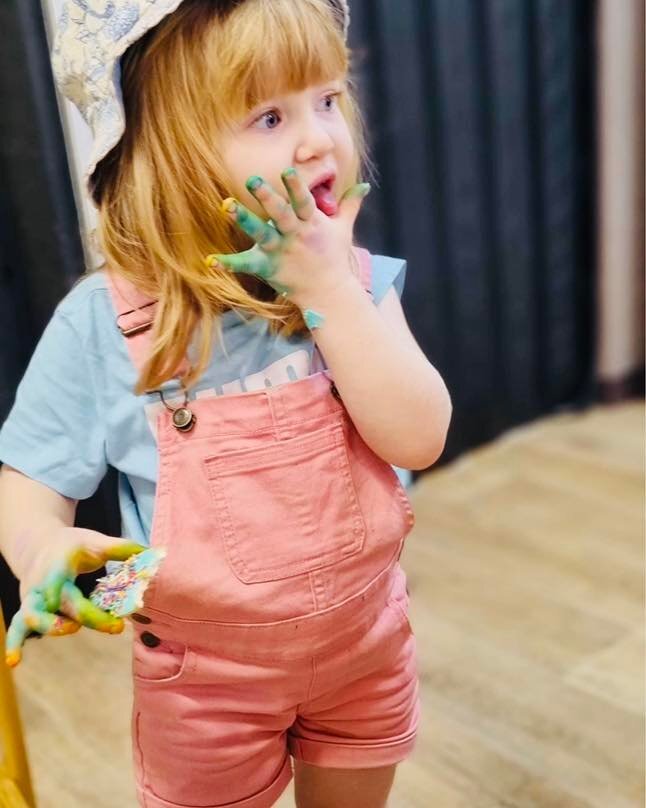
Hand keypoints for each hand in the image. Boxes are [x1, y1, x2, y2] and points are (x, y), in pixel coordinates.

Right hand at [5, 527, 146, 667]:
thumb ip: (122, 549)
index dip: (87, 604)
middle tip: (116, 627)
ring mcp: (31, 599)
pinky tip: (15, 662)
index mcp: (59, 567)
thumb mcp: (94, 541)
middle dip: (87, 617)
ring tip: (72, 630)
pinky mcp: (27, 610)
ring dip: (50, 627)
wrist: (38, 544)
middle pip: (59, 606)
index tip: (113, 616)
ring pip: (31, 618)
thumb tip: (154, 554)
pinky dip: (14, 644)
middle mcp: (42, 585)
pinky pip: (16, 628)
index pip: (70, 586)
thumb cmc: (72, 546)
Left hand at [204, 168, 370, 308]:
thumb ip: (350, 204)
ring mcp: (281, 252)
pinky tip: (210, 260)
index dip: (296, 186)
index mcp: (312, 223)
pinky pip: (246, 264)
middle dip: (267, 197)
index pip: (304, 201)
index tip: (286, 171)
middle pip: (281, 214)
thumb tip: (365, 185)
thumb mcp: (344, 229)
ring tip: (225, 205)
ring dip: (243, 219)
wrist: (329, 293)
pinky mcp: (268, 268)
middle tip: (251, 180)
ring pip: (261, 234)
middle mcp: (295, 235)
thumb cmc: (333, 257)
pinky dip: (228, 263)